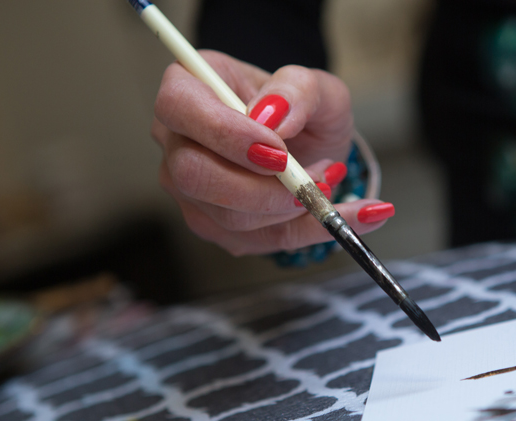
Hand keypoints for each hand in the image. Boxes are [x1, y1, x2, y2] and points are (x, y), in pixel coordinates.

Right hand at [151, 50, 393, 255]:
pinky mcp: (213, 225)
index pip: (178, 107)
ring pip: (227, 216)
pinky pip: (258, 240)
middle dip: (262, 188)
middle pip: (193, 174)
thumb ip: (298, 88)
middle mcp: (177, 139)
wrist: (314, 149)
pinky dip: (306, 230)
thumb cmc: (305, 111)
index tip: (278, 148)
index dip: (225, 132)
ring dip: (290, 208)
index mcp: (190, 86)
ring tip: (326, 182)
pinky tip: (338, 213)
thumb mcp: (319, 87)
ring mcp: (187, 188)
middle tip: (312, 179)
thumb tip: (272, 116)